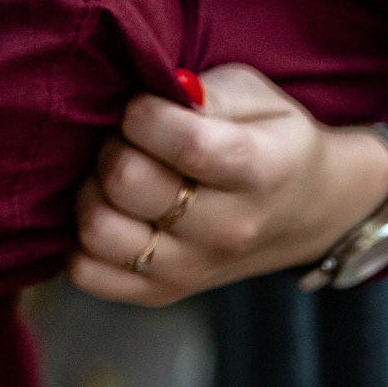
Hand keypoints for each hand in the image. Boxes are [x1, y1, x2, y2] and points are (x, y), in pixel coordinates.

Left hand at [68, 63, 387, 306]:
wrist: (305, 214)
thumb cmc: (270, 139)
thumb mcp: (255, 96)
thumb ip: (206, 92)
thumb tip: (159, 94)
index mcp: (263, 170)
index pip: (187, 145)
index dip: (144, 114)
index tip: (143, 106)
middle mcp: (228, 229)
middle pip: (128, 182)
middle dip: (115, 143)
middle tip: (129, 138)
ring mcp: (192, 269)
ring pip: (98, 229)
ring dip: (92, 189)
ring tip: (117, 174)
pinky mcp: (161, 294)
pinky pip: (87, 272)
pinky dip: (82, 239)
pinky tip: (109, 210)